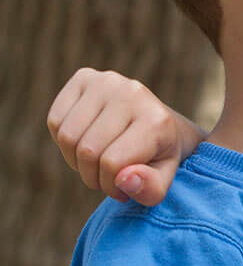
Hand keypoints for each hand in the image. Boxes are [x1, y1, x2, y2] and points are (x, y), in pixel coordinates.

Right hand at [46, 68, 202, 202]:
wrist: (157, 122)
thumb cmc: (158, 155)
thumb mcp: (164, 179)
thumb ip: (151, 189)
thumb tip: (125, 178)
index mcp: (156, 120)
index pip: (112, 163)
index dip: (110, 185)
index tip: (123, 189)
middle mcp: (132, 94)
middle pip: (87, 151)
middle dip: (92, 176)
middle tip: (107, 177)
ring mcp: (107, 81)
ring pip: (67, 137)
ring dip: (75, 160)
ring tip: (98, 161)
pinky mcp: (84, 77)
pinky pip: (55, 121)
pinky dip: (64, 141)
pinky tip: (87, 139)